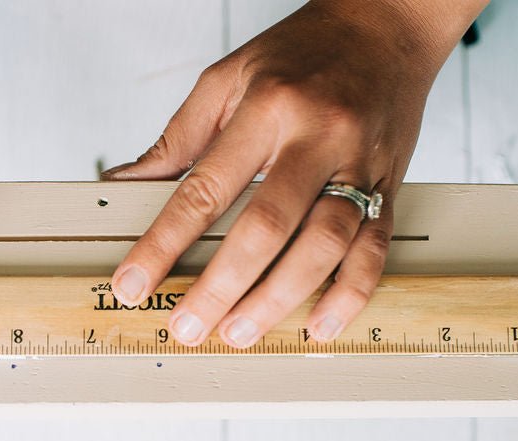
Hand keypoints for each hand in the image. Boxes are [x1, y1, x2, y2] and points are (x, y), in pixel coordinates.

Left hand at [103, 0, 482, 347]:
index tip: (134, 284)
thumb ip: (179, 137)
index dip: (163, 244)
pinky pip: (375, 249)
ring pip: (325, 245)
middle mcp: (316, 138)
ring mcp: (359, 165)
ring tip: (240, 332)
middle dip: (221, 287)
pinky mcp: (390, 187)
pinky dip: (349, 294)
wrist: (387, 25)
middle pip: (266, 226)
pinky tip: (319, 324)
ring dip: (279, 299)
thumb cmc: (303, 52)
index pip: (204, 189)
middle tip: (189, 327)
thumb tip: (126, 183)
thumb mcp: (228, 77)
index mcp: (266, 108)